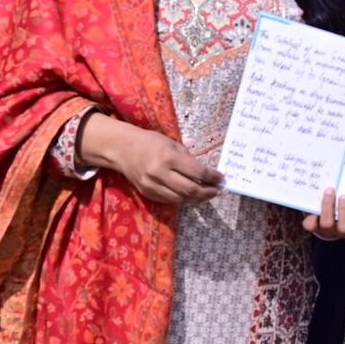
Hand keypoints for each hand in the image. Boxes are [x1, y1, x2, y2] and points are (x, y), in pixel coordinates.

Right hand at [80, 113, 222, 205]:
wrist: (123, 149)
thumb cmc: (150, 142)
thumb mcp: (172, 144)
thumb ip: (188, 160)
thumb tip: (207, 174)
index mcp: (168, 158)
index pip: (197, 172)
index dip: (212, 177)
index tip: (221, 179)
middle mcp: (160, 174)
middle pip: (190, 190)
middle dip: (208, 192)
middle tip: (218, 190)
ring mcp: (152, 186)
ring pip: (181, 199)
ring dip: (197, 199)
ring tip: (207, 194)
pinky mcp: (148, 193)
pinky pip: (170, 201)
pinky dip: (183, 199)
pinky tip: (192, 195)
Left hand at [305, 187, 344, 242]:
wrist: (325, 211)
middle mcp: (341, 232)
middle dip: (344, 211)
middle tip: (344, 196)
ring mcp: (326, 230)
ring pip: (327, 224)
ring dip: (328, 206)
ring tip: (330, 191)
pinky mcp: (313, 226)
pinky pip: (311, 223)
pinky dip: (311, 212)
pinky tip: (314, 198)